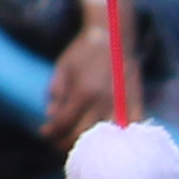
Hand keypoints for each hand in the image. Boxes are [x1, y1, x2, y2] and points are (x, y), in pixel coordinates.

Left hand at [39, 25, 121, 143]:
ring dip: (88, 143)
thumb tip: (51, 115)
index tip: (44, 132)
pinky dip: (117, 137)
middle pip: (81, 135)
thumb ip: (55, 92)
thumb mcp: (62, 67)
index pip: (63, 123)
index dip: (50, 132)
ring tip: (78, 143)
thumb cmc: (84, 50)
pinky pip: (127, 128)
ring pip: (104, 136)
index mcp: (83, 92)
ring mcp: (121, 104)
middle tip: (57, 142)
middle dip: (65, 142)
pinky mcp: (135, 102)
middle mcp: (103, 102)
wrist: (113, 35)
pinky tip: (106, 139)